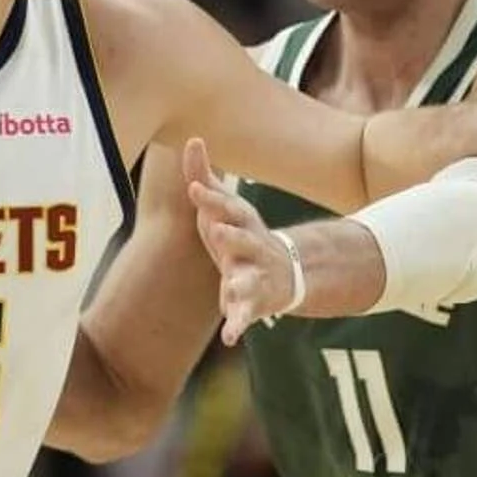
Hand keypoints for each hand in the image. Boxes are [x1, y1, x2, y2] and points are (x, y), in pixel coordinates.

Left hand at [182, 138, 296, 344]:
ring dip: (241, 283)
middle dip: (232, 237)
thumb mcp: (223, 208)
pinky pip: (246, 316)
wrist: (284, 273)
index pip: (228, 209)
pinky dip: (238, 326)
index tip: (192, 188)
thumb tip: (193, 138)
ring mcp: (256, 276)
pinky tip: (231, 337)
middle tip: (216, 231)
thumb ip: (205, 177)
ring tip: (230, 288)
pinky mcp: (254, 304)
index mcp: (242, 224)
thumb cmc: (241, 235)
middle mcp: (252, 248)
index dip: (211, 198)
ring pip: (250, 280)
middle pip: (243, 241)